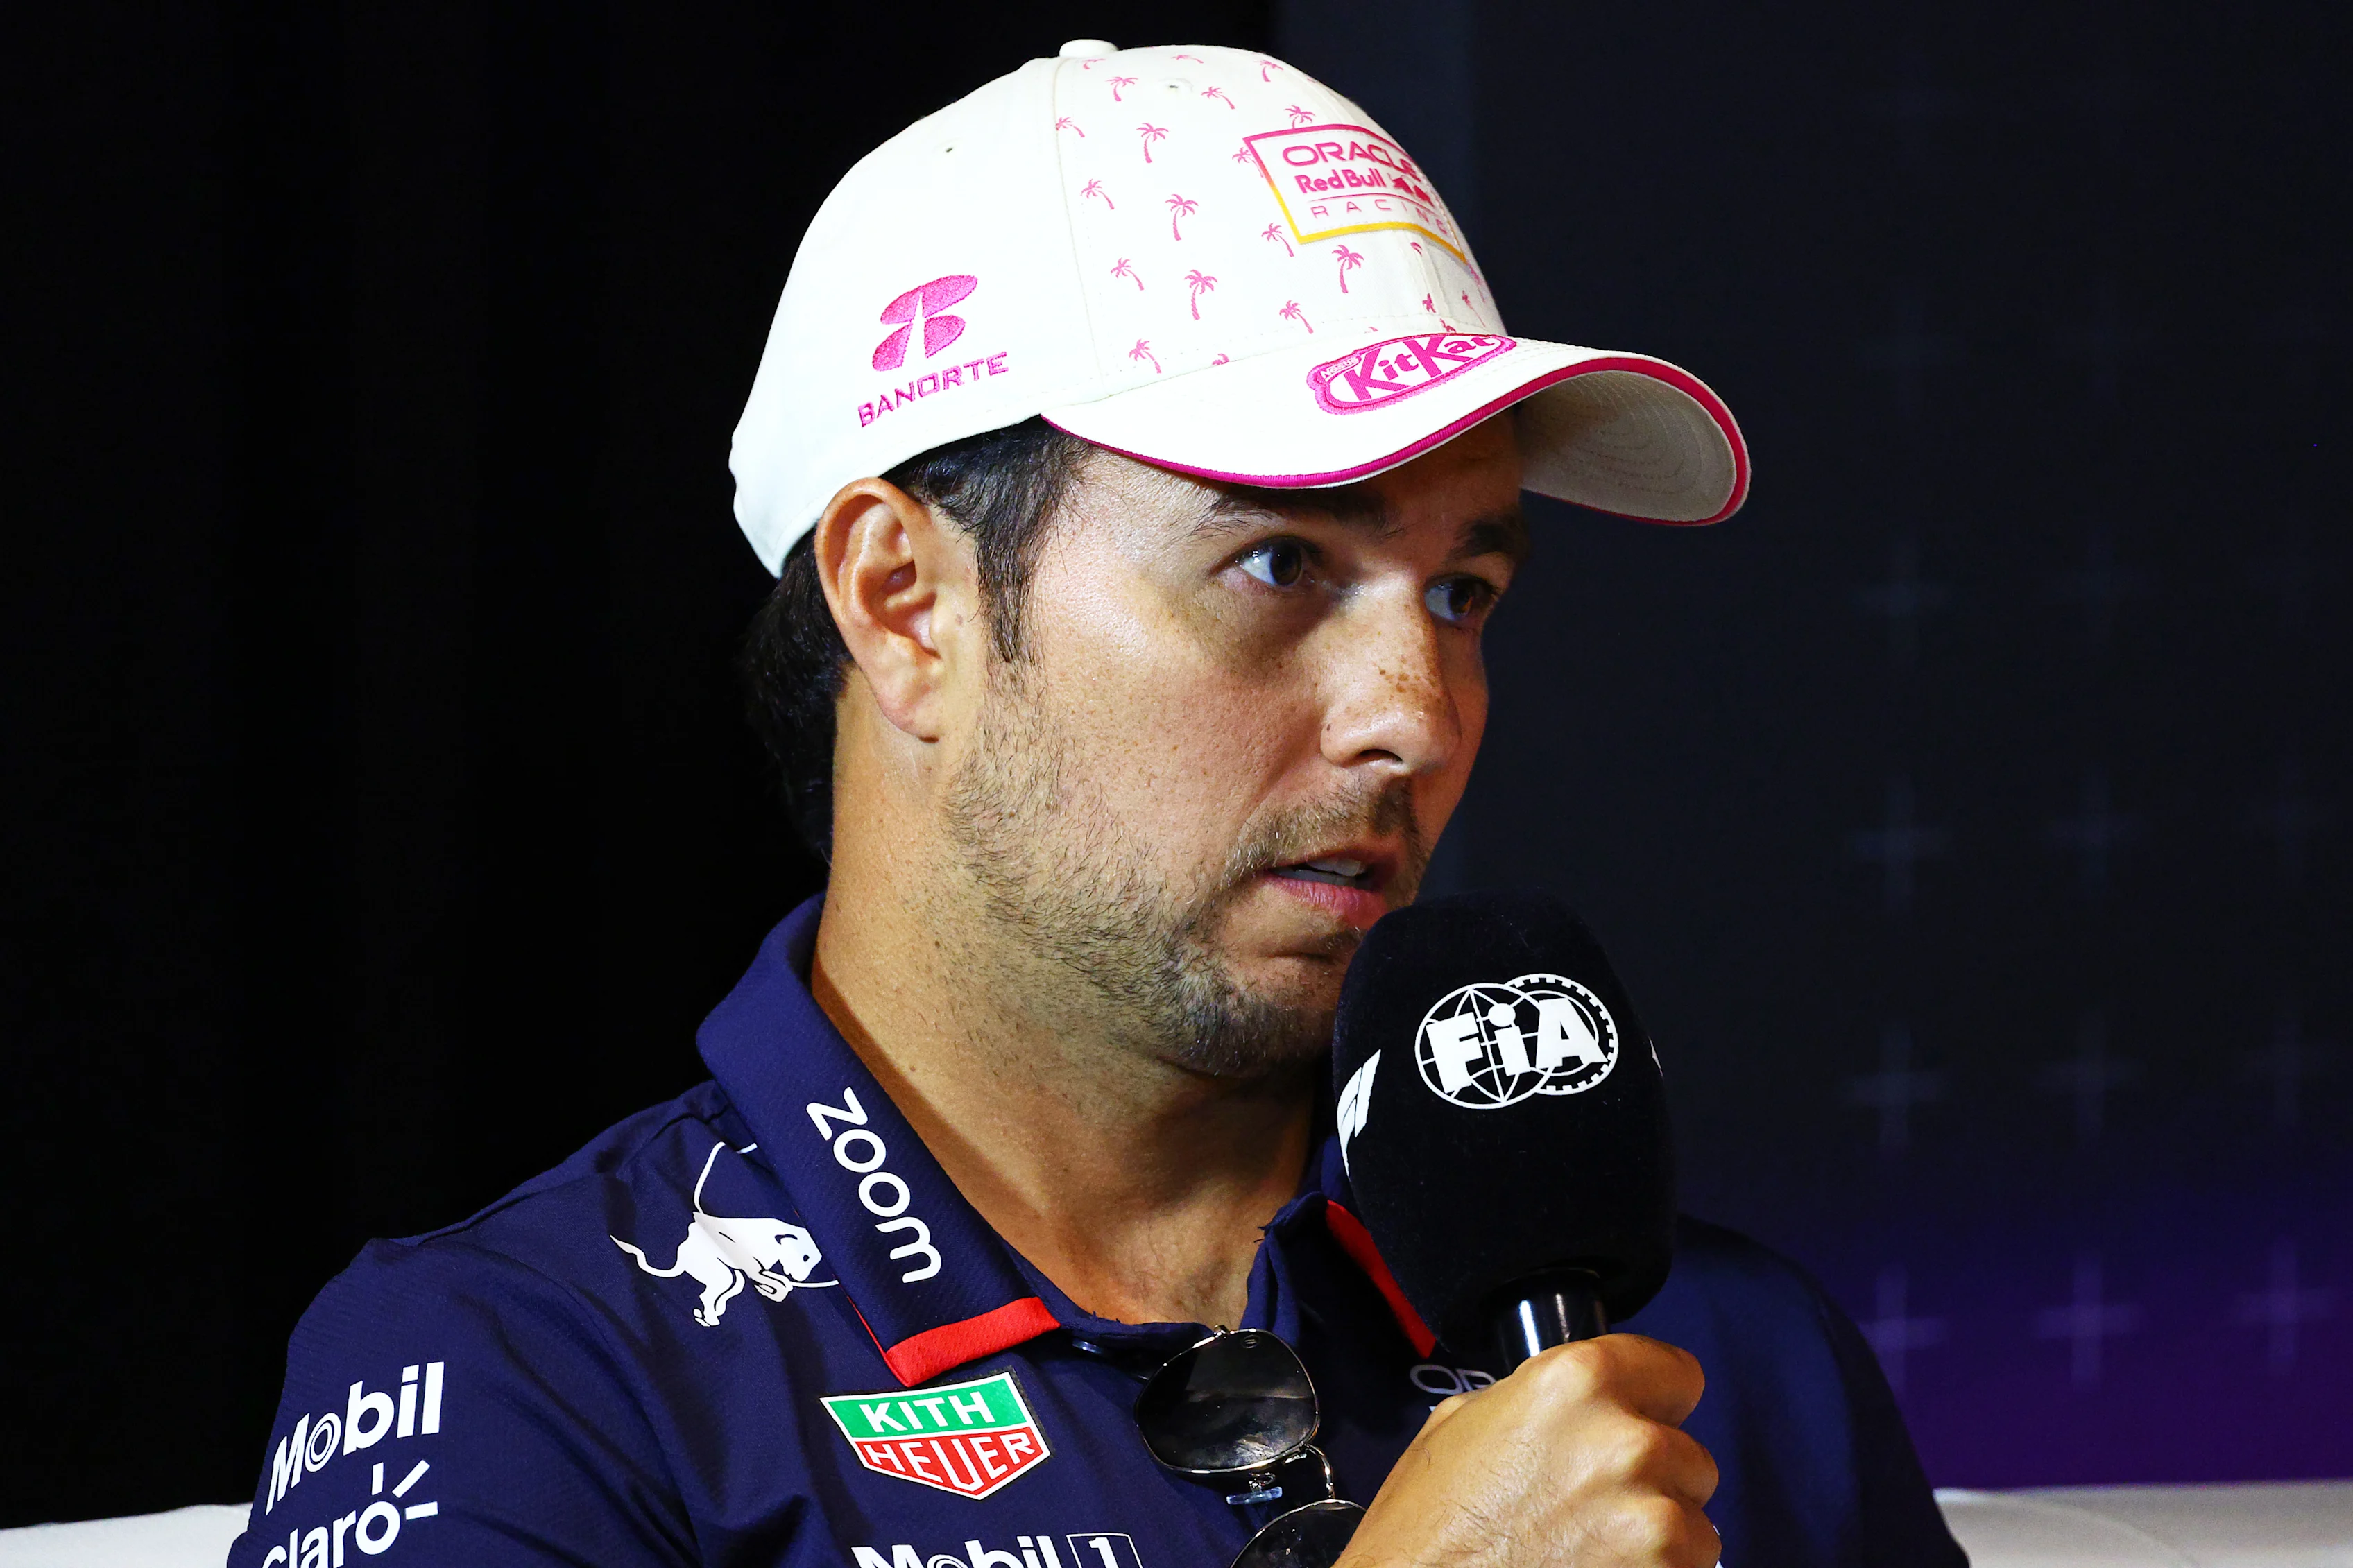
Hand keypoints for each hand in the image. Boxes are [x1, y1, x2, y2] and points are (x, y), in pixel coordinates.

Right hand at [1341, 1335, 1718, 1567]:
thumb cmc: (1429, 1528)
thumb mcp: (1464, 1423)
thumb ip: (1538, 1398)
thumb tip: (1579, 1404)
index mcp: (1577, 1381)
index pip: (1678, 1374)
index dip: (1654, 1403)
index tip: (1640, 1422)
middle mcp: (1626, 1441)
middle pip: (1689, 1453)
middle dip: (1652, 1479)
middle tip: (1591, 1506)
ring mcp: (1653, 1520)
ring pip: (1697, 1522)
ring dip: (1657, 1537)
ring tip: (1592, 1549)